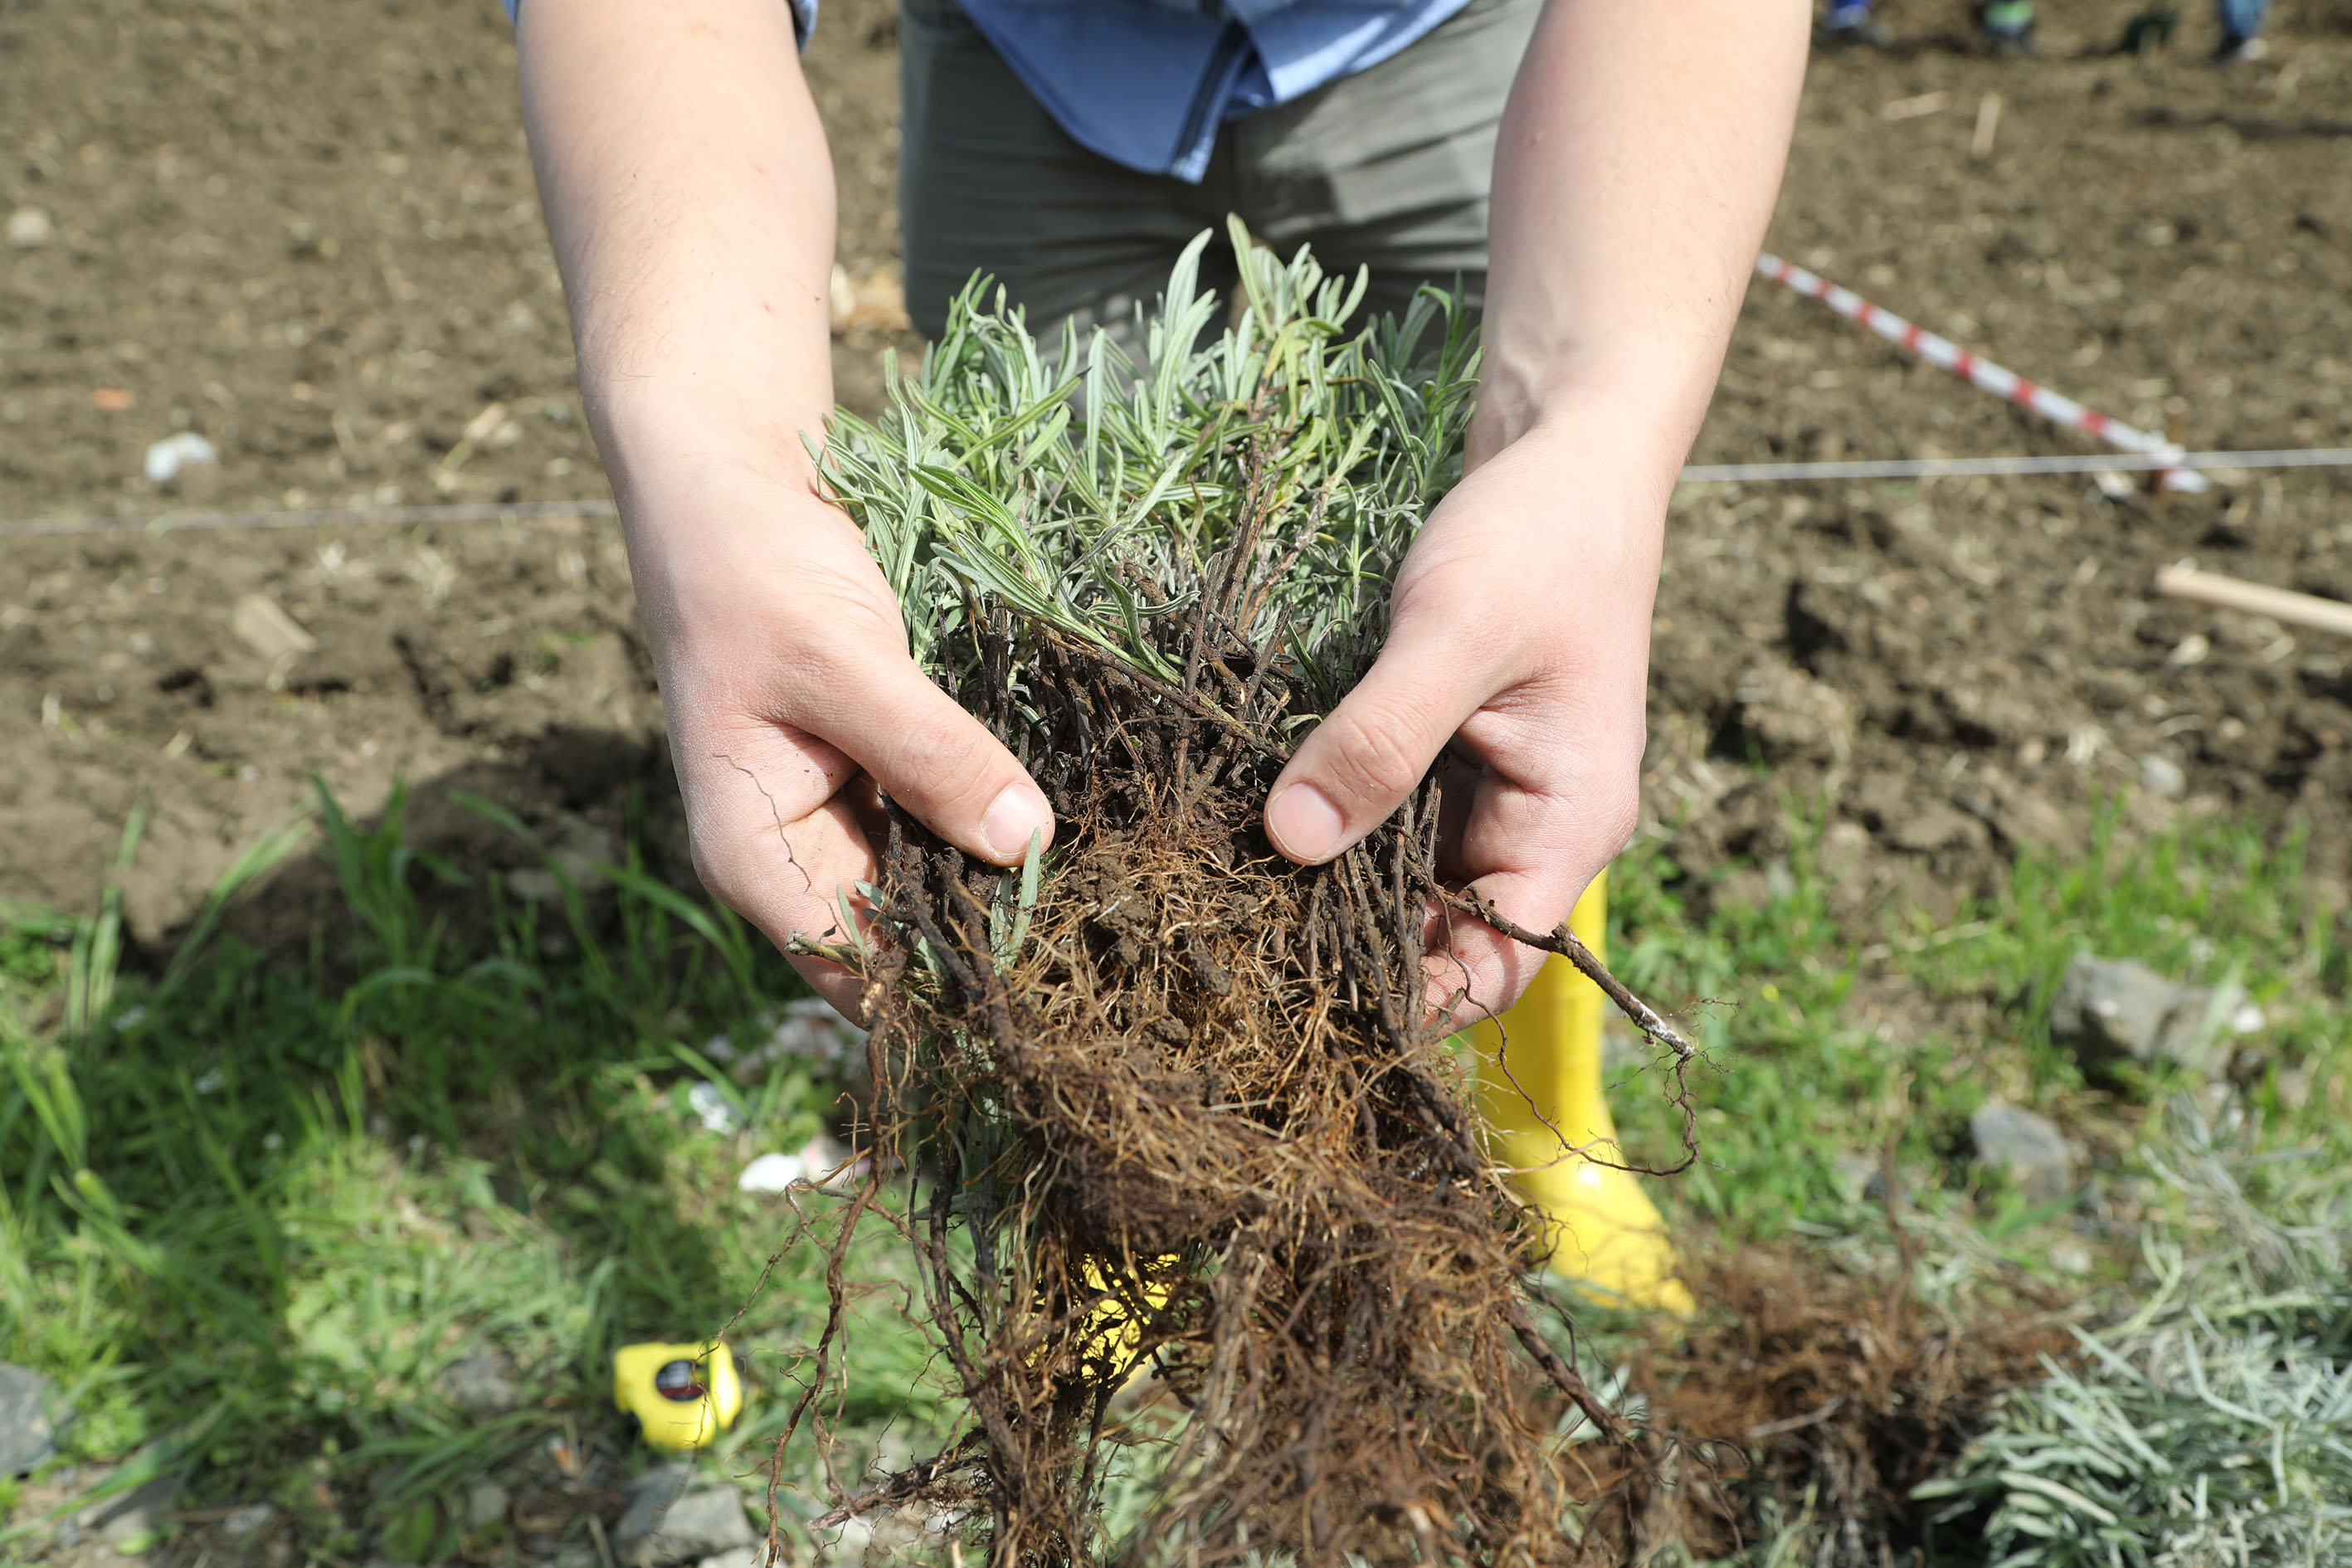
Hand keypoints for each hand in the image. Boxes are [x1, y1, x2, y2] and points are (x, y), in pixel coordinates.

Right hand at [623, 458, 1055, 1016]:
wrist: (726, 479)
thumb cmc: (751, 566)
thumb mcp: (842, 659)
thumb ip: (930, 752)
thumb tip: (1024, 841)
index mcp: (753, 854)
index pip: (854, 971)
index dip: (940, 989)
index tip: (1041, 980)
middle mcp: (793, 851)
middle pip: (901, 935)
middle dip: (986, 935)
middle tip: (1098, 935)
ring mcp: (837, 810)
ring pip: (931, 877)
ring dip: (997, 876)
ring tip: (1099, 892)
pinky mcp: (877, 767)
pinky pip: (942, 816)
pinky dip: (990, 818)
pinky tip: (1060, 819)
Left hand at [1260, 420, 1662, 1023]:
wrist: (1565, 454)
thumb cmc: (1536, 537)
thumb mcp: (1452, 631)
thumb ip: (1377, 739)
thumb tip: (1289, 843)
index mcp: (1572, 825)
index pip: (1495, 965)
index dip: (1410, 996)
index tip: (1302, 995)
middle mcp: (1535, 829)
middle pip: (1441, 932)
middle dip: (1350, 942)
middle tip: (1236, 942)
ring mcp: (1490, 794)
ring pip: (1402, 878)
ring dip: (1329, 882)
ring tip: (1229, 893)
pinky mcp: (1447, 756)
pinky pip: (1385, 816)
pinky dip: (1331, 821)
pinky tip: (1258, 820)